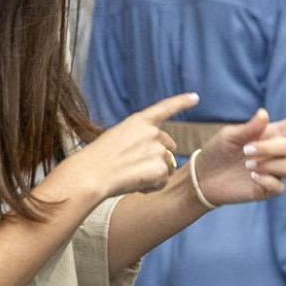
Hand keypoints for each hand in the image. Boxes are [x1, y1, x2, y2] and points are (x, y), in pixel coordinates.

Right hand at [72, 93, 193, 197]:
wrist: (90, 175)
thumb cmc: (97, 160)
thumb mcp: (117, 138)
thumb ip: (140, 139)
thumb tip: (163, 153)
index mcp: (139, 121)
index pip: (165, 108)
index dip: (182, 102)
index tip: (195, 97)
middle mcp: (152, 132)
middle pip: (169, 148)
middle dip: (159, 158)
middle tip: (134, 167)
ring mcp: (158, 149)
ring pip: (167, 167)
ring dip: (154, 175)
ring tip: (130, 176)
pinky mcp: (161, 168)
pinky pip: (162, 182)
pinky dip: (151, 187)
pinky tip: (134, 184)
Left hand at [189, 107, 285, 205]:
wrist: (204, 178)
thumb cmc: (216, 151)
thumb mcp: (229, 135)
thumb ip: (249, 127)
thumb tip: (265, 113)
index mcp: (270, 134)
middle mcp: (275, 152)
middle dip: (269, 149)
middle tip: (246, 152)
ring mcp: (274, 171)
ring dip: (269, 165)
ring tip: (249, 167)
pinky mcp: (269, 189)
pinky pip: (281, 185)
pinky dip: (268, 180)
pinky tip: (253, 179)